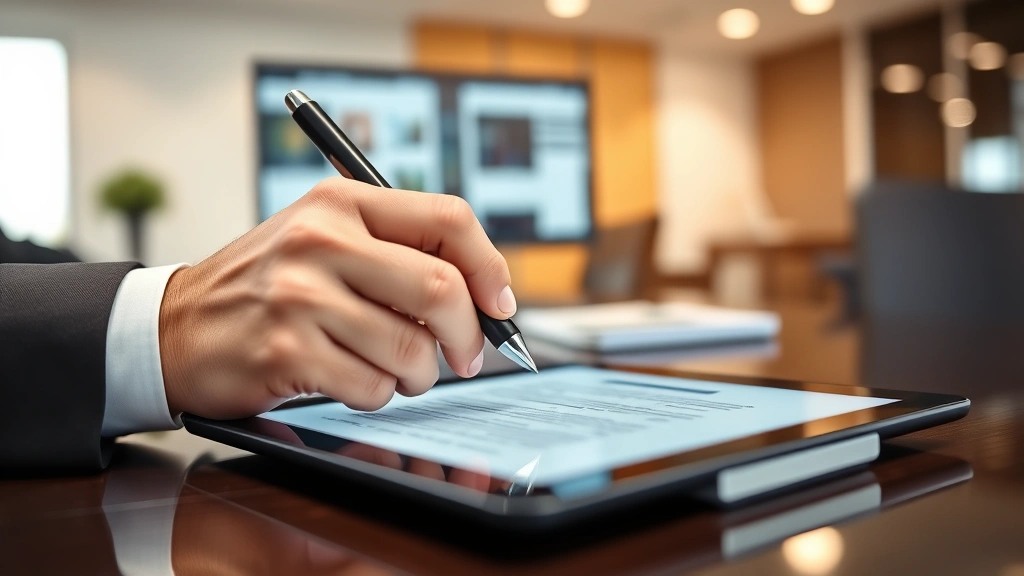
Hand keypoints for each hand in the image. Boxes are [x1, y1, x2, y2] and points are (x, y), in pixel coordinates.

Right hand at [159, 177, 514, 418]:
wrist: (176, 325)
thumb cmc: (268, 285)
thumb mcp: (323, 238)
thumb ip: (397, 251)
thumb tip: (487, 295)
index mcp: (340, 202)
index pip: (448, 219)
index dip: (490, 266)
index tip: (500, 304)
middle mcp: (320, 239)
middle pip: (441, 288)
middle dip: (468, 335)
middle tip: (467, 355)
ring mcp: (300, 295)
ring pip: (412, 348)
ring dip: (421, 374)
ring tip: (400, 371)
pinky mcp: (286, 350)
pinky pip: (373, 386)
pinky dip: (378, 394)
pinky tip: (352, 379)